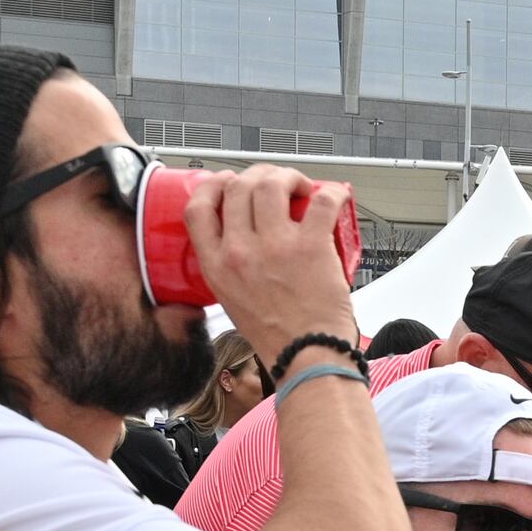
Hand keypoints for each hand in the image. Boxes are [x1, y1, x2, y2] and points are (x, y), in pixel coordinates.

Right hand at [185, 163, 361, 363]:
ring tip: (301, 187)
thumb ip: (229, 267)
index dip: (212, 185)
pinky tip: (333, 196)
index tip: (228, 180)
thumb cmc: (277, 336)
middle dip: (258, 174)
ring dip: (289, 176)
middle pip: (238, 187)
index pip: (198, 208)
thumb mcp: (232, 299)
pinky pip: (321, 201)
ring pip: (272, 184)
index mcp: (216, 265)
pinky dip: (330, 192)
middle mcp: (240, 252)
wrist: (308, 356)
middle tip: (277, 182)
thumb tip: (240, 238)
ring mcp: (275, 246)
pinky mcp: (311, 246)